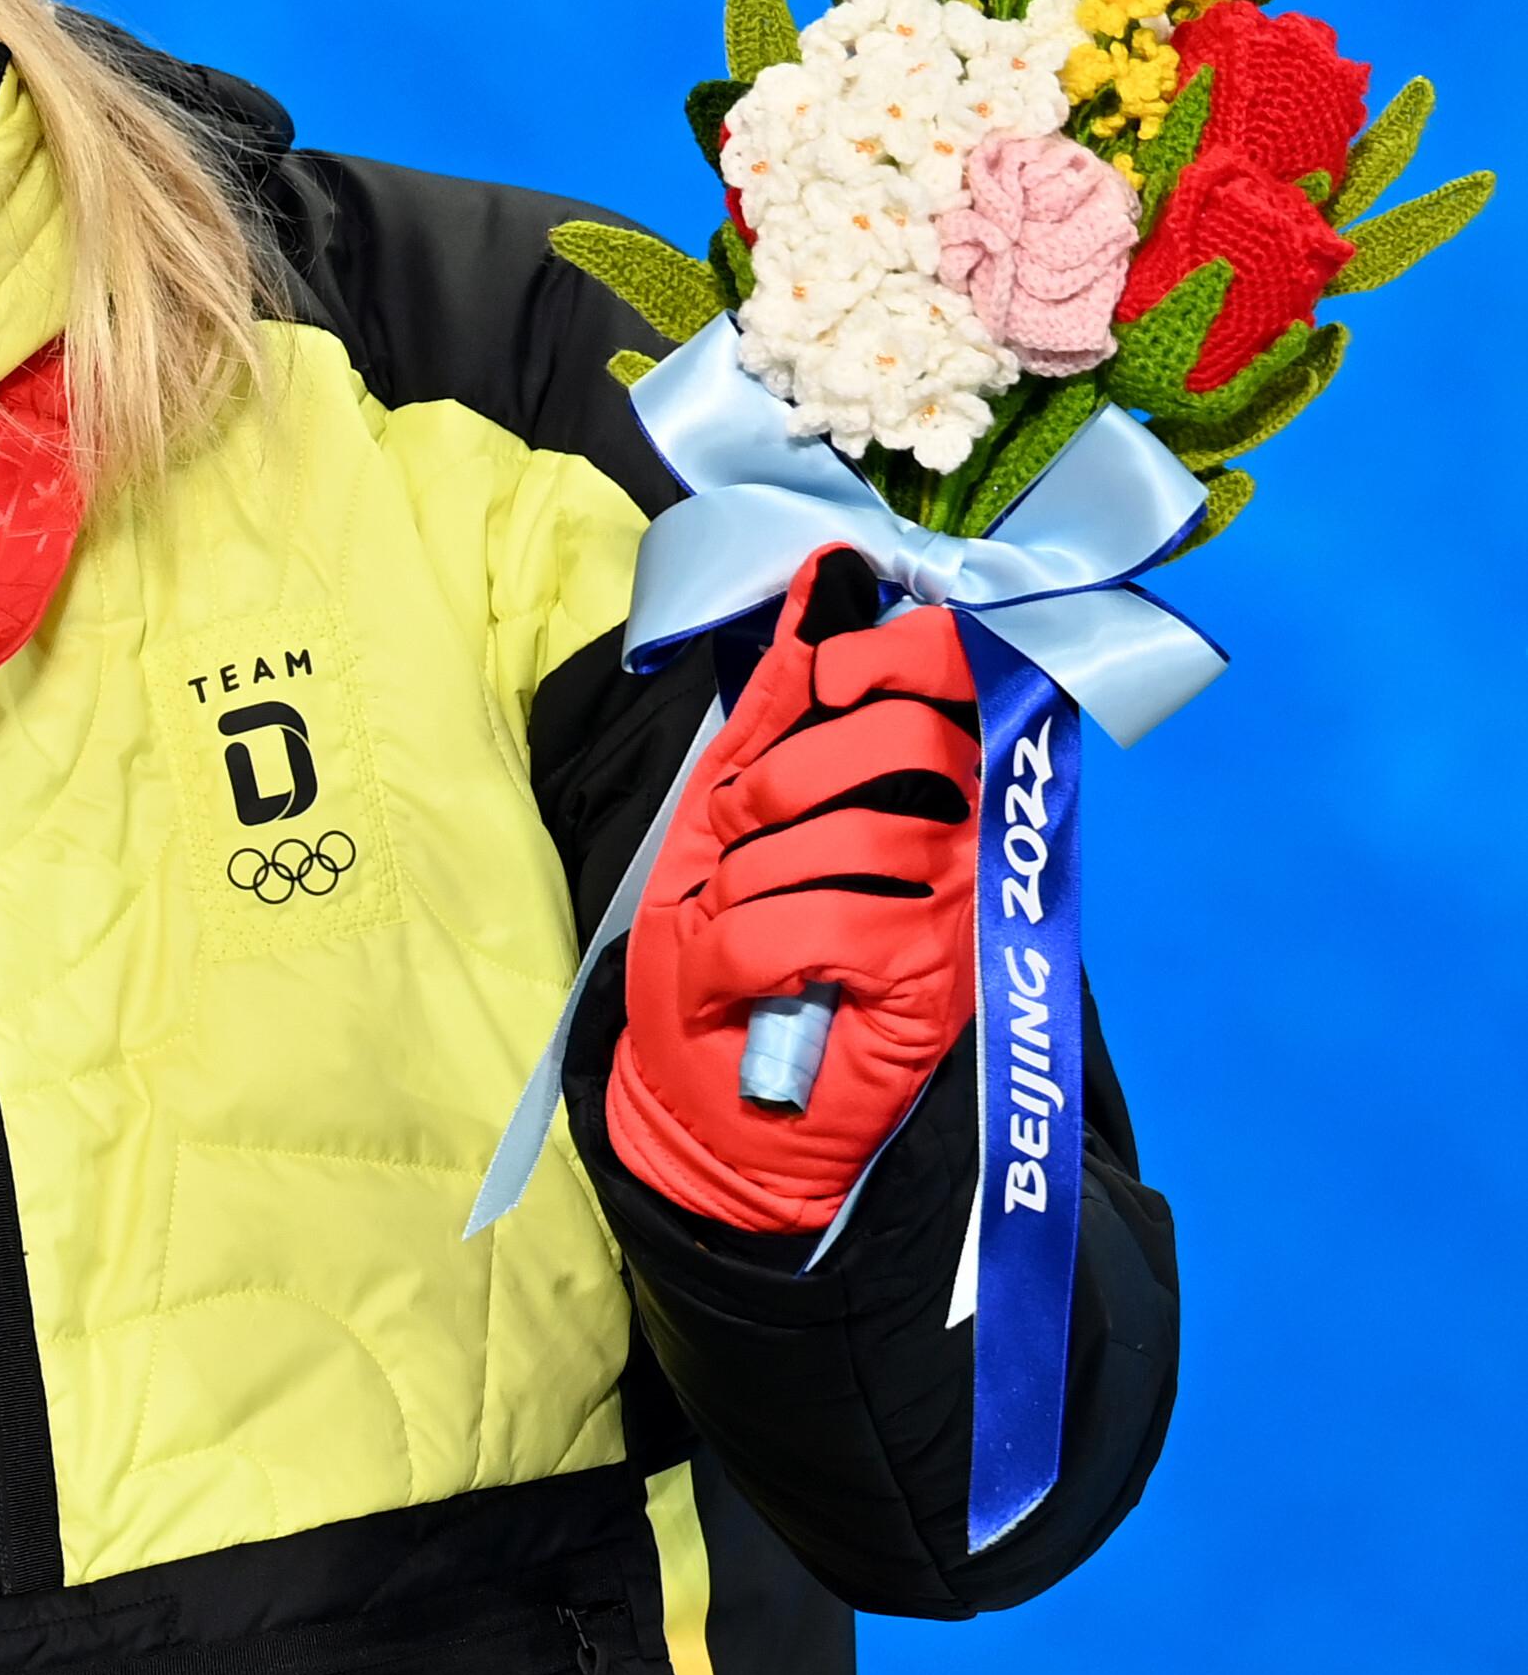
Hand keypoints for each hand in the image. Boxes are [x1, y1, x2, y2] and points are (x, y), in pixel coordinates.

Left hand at [613, 548, 981, 1231]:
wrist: (708, 1095)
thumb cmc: (724, 944)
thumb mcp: (726, 805)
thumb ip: (778, 705)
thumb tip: (821, 579)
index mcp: (925, 783)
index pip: (962, 680)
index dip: (902, 656)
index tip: (829, 676)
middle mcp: (966, 839)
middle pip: (912, 742)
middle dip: (790, 776)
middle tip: (740, 833)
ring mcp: (961, 915)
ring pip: (857, 836)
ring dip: (752, 878)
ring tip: (733, 920)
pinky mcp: (935, 988)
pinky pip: (831, 922)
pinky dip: (748, 946)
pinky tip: (740, 979)